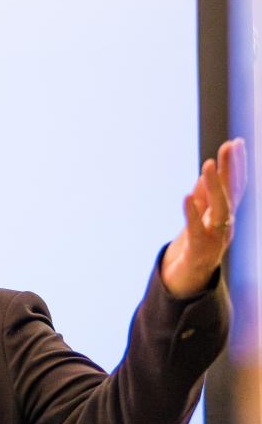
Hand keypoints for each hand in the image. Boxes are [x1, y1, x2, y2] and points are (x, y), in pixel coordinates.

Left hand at [161, 138, 247, 297]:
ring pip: (218, 210)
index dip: (235, 165)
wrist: (188, 280)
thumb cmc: (195, 246)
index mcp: (224, 215)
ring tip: (207, 164)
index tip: (236, 142)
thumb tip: (203, 178)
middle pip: (230, 193)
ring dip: (213, 186)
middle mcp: (224, 224)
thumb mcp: (199, 218)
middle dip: (230, 169)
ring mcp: (214, 238)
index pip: (233, 186)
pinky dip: (192, 213)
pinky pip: (195, 229)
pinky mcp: (198, 250)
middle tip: (228, 146)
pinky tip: (187, 196)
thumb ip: (202, 199)